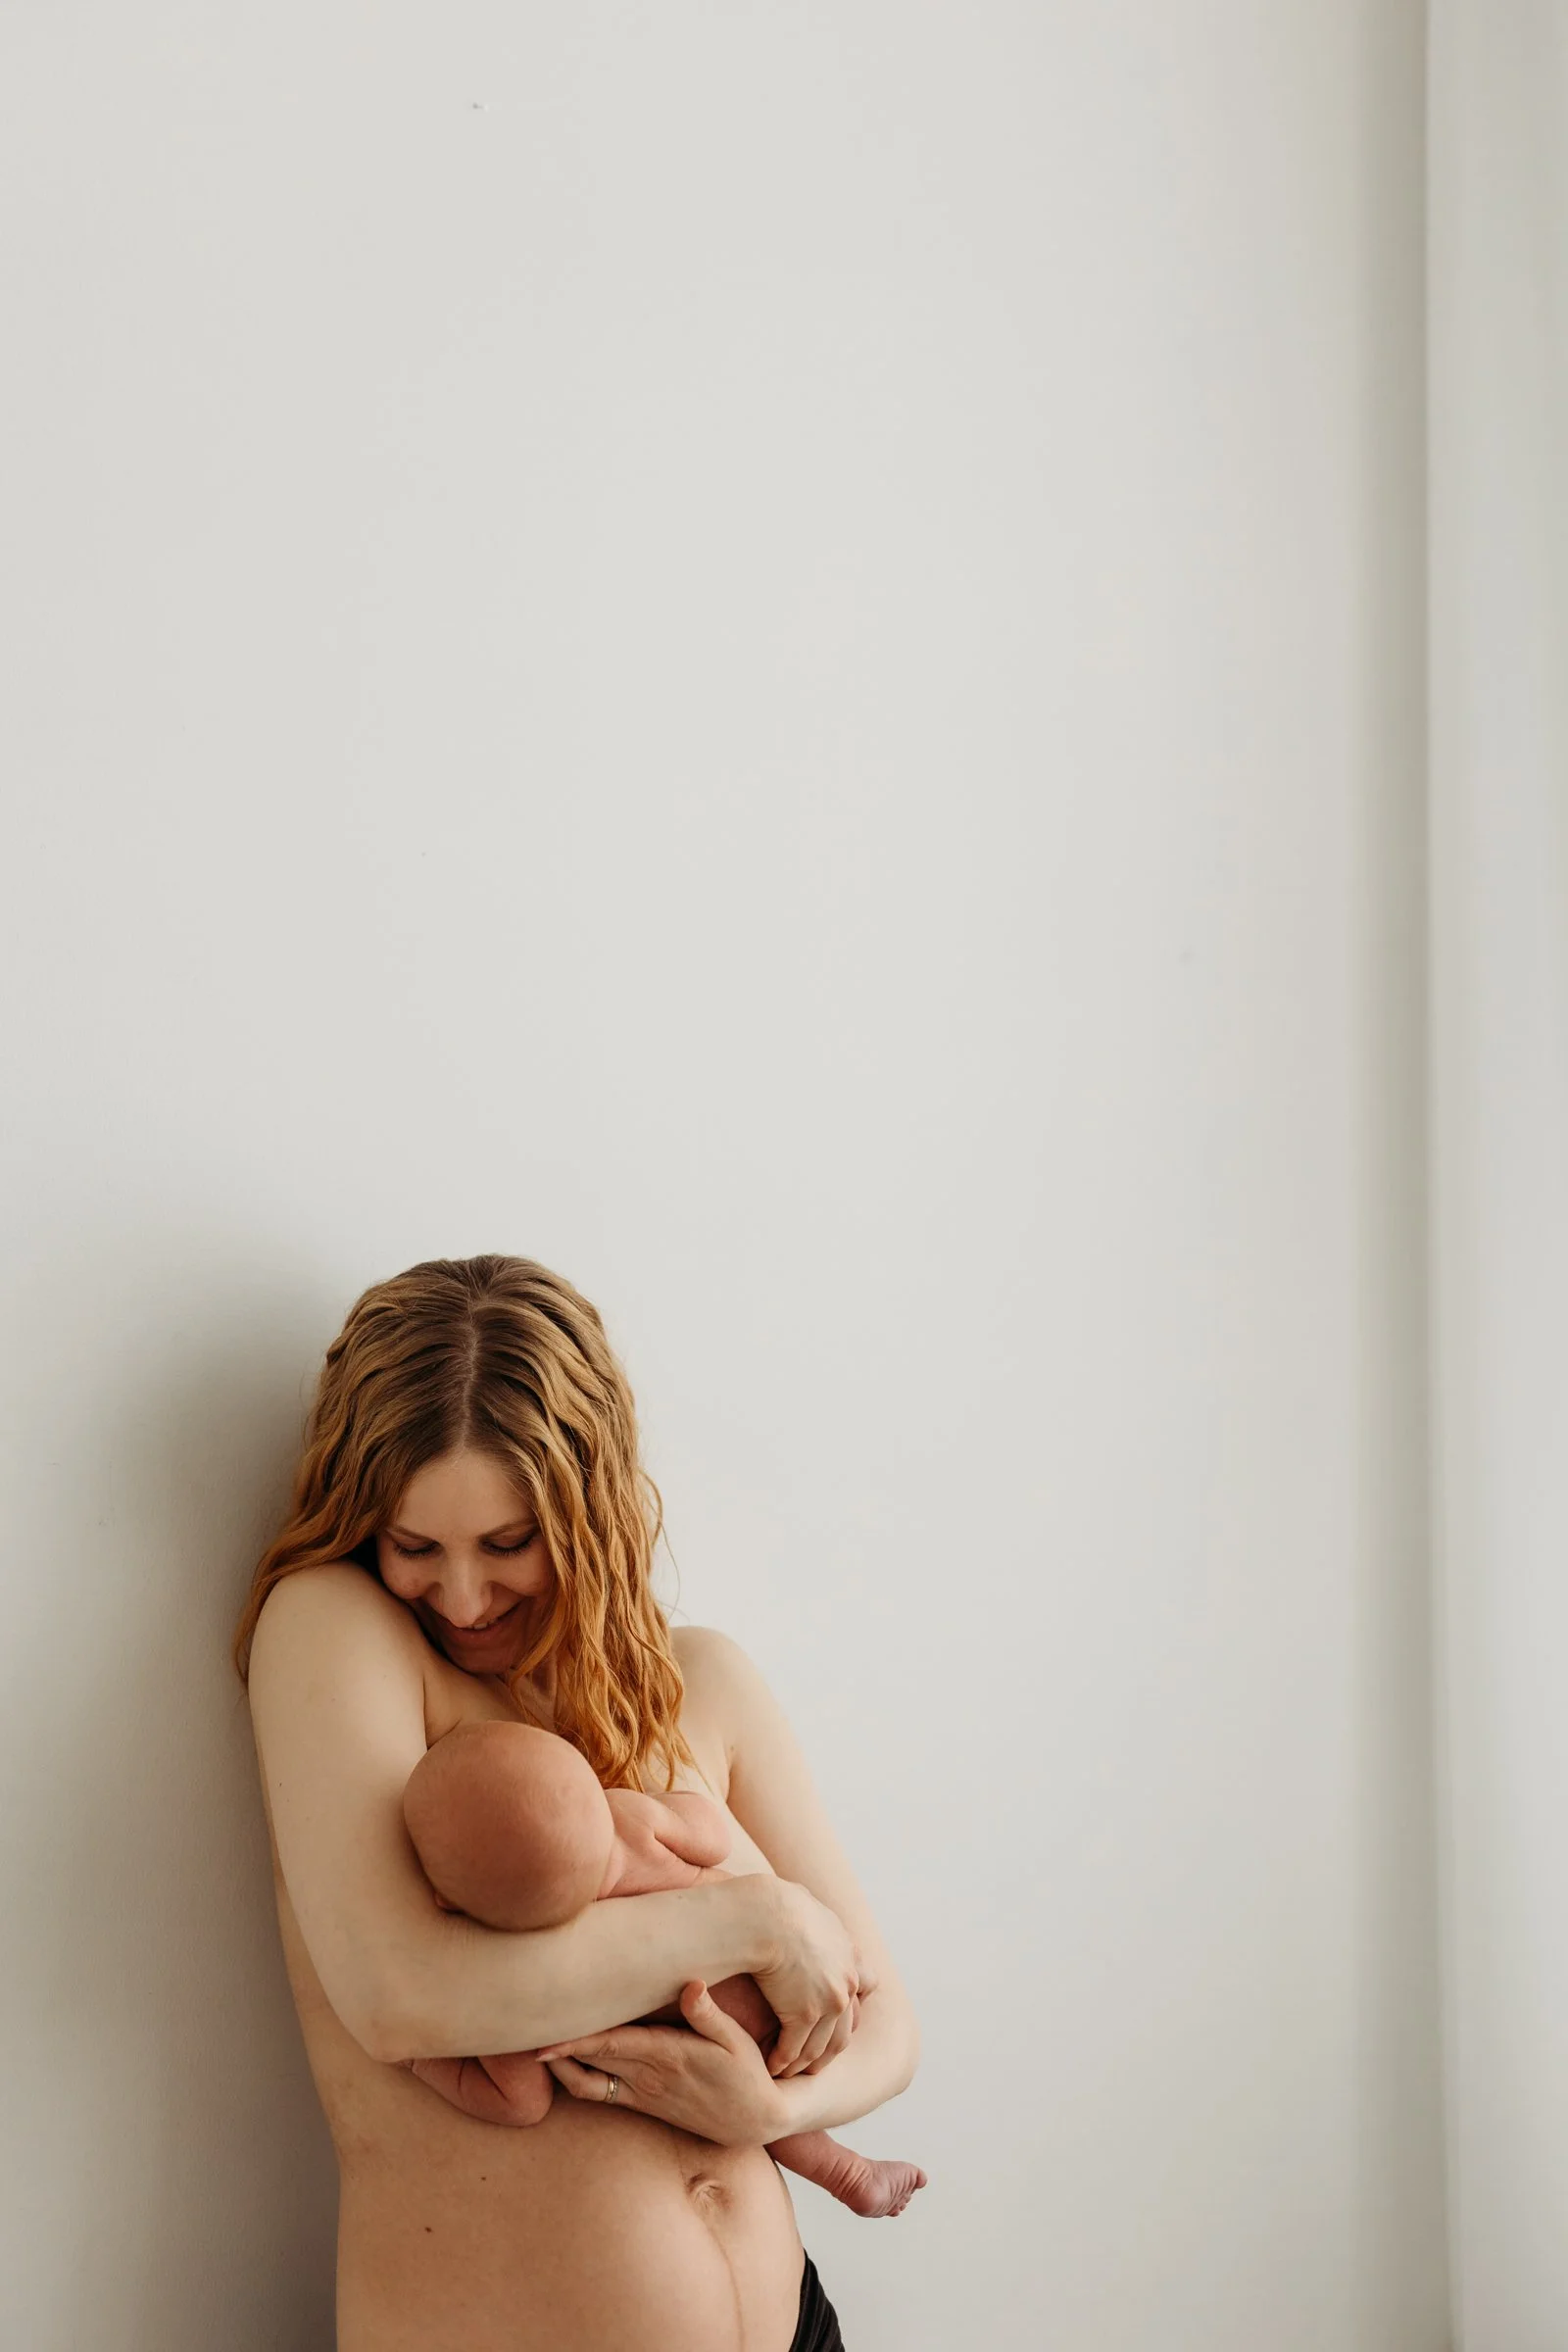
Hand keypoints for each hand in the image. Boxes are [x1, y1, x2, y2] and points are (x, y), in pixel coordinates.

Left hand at [537, 1982, 787, 2146]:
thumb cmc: (747, 2073)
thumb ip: (710, 2014)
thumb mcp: (737, 2042)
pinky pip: (595, 2092)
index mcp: (669, 2056)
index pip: (611, 2044)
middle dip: (554, 2046)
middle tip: (519, 2024)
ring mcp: (640, 2094)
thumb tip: (692, 1985)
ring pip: (585, 2081)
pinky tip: (558, 2058)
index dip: (575, 2039)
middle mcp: (647, 2078)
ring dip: (557, 2064)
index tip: (543, 2033)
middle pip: (588, 2061)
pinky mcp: (640, 2105)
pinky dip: (572, 2077)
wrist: (753, 2122)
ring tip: (530, 2040)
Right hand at [751, 1878, 865, 2078]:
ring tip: (790, 2071)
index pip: (862, 1987)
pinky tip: (772, 2067)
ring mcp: (830, 2000)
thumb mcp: (807, 1903)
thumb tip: (803, 1906)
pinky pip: (795, 2048)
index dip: (848, 2006)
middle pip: (845, 2027)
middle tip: (813, 2062)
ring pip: (822, 2045)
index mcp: (849, 1953)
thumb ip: (813, 1917)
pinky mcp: (806, 2015)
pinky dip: (784, 2061)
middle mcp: (846, 1980)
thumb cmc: (777, 1903)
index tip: (833, 2020)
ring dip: (806, 2062)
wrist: (767, 1914)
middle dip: (828, 2049)